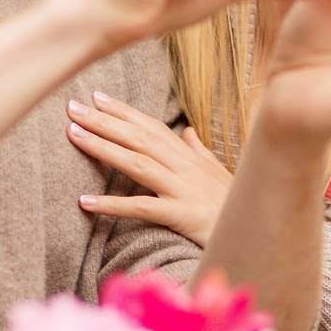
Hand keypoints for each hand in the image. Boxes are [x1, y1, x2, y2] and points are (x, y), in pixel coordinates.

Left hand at [65, 91, 232, 245]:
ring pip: (137, 163)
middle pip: (139, 138)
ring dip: (103, 148)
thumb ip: (199, 151)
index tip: (97, 98)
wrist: (259, 232)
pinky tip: (86, 202)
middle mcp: (184, 167)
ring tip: (74, 135)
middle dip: (104, 121)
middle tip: (72, 107)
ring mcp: (183, 189)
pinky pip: (142, 208)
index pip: (151, 127)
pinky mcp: (182, 215)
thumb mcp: (218, 173)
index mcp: (189, 156)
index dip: (124, 112)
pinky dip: (112, 204)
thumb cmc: (235, 204)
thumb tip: (188, 131)